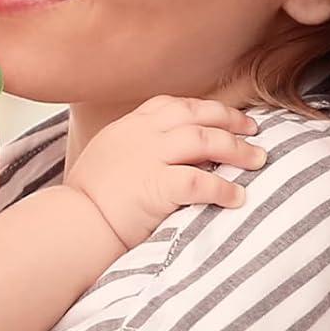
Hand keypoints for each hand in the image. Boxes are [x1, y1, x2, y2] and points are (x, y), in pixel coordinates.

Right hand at [64, 96, 265, 248]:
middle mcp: (141, 135)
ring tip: (258, 160)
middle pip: (197, 114)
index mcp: (128, 127)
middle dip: (230, 119)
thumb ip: (132, 152)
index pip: (172, 105)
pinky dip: (223, 188)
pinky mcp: (157, 185)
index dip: (203, 108)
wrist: (71, 225)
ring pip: (205, 140)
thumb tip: (162, 158)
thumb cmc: (85, 203)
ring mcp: (149, 158)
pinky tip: (237, 197)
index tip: (224, 116)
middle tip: (253, 130)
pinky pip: (200, 181)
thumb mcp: (106, 160)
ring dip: (237, 149)